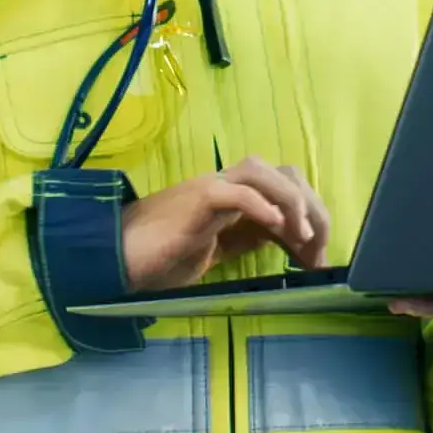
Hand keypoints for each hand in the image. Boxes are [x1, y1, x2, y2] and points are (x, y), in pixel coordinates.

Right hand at [120, 156, 328, 291]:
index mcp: (233, 196)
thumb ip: (244, 238)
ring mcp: (211, 187)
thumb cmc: (159, 258)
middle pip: (285, 174)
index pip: (286, 188)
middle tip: (317, 253)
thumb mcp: (214, 252)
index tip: (317, 258)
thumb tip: (278, 234)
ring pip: (264, 172)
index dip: (310, 217)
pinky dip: (262, 204)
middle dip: (312, 210)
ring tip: (303, 238)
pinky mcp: (197, 199)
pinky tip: (276, 226)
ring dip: (293, 201)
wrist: (115, 260)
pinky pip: (237, 192)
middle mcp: (226, 184)